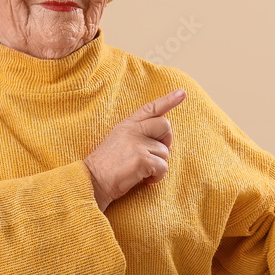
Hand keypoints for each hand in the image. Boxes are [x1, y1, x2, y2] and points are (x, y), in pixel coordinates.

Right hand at [84, 89, 185, 211]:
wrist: (93, 181)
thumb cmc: (107, 166)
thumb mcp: (119, 141)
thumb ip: (138, 134)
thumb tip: (162, 141)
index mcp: (128, 124)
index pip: (151, 108)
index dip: (168, 100)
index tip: (182, 93)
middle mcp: (133, 130)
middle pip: (165, 126)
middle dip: (167, 141)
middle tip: (156, 155)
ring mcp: (138, 143)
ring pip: (165, 151)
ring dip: (158, 165)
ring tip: (141, 171)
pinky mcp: (142, 159)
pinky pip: (163, 167)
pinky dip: (157, 177)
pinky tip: (144, 180)